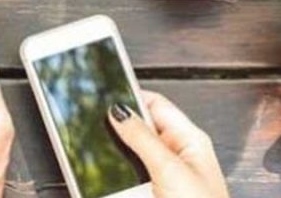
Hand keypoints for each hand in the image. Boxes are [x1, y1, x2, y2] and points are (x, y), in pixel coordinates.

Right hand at [108, 91, 229, 197]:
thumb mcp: (169, 169)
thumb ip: (143, 138)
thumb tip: (120, 110)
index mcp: (188, 139)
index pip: (156, 104)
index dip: (131, 95)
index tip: (104, 92)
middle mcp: (176, 154)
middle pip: (140, 129)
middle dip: (118, 128)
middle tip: (93, 124)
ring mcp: (164, 175)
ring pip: (131, 154)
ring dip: (116, 155)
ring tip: (98, 153)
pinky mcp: (153, 193)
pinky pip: (129, 177)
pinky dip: (117, 177)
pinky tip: (106, 179)